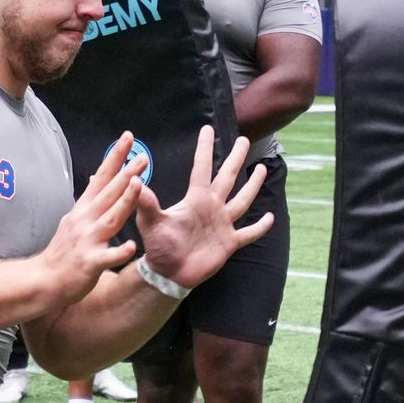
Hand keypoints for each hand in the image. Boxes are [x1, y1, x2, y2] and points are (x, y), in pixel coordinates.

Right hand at [35, 131, 145, 309]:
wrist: (44, 280)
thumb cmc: (63, 251)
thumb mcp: (73, 219)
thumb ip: (88, 200)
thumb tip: (94, 177)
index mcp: (83, 209)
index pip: (100, 177)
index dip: (114, 157)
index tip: (128, 137)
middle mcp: (85, 220)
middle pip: (108, 193)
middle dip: (125, 173)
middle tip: (142, 156)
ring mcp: (87, 241)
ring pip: (110, 218)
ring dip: (124, 200)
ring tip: (138, 184)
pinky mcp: (90, 263)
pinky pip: (107, 257)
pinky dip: (119, 252)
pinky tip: (131, 246)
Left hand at [136, 127, 272, 290]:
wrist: (168, 274)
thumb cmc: (158, 247)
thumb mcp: (151, 222)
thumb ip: (146, 202)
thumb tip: (134, 180)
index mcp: (195, 199)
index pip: (202, 168)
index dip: (205, 148)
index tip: (207, 128)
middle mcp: (211, 207)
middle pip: (227, 177)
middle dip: (235, 158)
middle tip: (244, 139)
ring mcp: (222, 224)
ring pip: (242, 200)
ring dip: (252, 185)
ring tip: (261, 168)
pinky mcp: (229, 242)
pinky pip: (248, 233)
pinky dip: (260, 227)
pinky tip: (270, 217)